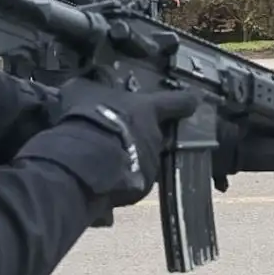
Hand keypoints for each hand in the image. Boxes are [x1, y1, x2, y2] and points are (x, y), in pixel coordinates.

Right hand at [53, 78, 200, 204]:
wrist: (83, 160)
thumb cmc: (86, 118)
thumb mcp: (81, 91)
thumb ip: (91, 89)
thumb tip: (81, 87)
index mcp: (147, 108)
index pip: (179, 101)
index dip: (185, 100)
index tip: (192, 101)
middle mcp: (156, 135)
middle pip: (157, 133)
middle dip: (141, 134)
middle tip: (118, 135)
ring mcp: (151, 162)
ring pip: (145, 157)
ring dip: (131, 157)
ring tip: (106, 158)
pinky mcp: (142, 187)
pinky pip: (135, 180)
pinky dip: (123, 178)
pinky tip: (103, 176)